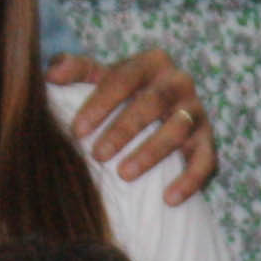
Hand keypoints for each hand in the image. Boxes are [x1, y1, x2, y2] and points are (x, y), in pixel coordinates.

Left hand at [54, 48, 218, 201]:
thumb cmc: (122, 96)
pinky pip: (205, 160)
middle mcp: (179, 82)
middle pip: (153, 102)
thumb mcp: (100, 78)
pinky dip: (190, 179)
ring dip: (152, 152)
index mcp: (152, 62)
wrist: (161, 113)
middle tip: (98, 155)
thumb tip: (52, 72)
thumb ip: (76, 70)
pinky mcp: (208, 141)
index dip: (100, 104)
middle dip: (124, 129)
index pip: (124, 78)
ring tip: (124, 175)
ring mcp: (196, 112)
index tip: (77, 131)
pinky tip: (169, 198)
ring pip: (179, 129)